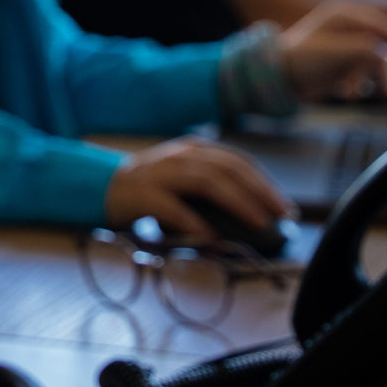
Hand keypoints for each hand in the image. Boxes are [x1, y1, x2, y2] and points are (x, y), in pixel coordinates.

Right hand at [103, 136, 291, 239]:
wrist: (102, 187)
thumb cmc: (152, 188)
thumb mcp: (184, 178)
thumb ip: (213, 186)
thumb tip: (256, 213)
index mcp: (193, 149)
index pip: (237, 160)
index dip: (264, 182)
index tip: (285, 205)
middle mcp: (179, 156)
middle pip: (227, 168)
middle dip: (259, 191)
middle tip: (281, 215)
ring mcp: (161, 173)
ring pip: (206, 181)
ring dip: (237, 202)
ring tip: (258, 222)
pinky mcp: (143, 195)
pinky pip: (173, 208)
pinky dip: (195, 222)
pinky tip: (211, 237)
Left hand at [278, 0, 386, 99]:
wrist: (281, 77)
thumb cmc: (303, 57)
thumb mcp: (336, 50)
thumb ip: (365, 49)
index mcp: (347, 15)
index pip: (381, 25)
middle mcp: (351, 28)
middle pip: (382, 47)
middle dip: (381, 69)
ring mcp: (350, 47)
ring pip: (374, 64)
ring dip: (364, 80)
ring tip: (349, 92)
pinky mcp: (347, 65)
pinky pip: (364, 76)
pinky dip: (357, 85)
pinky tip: (344, 92)